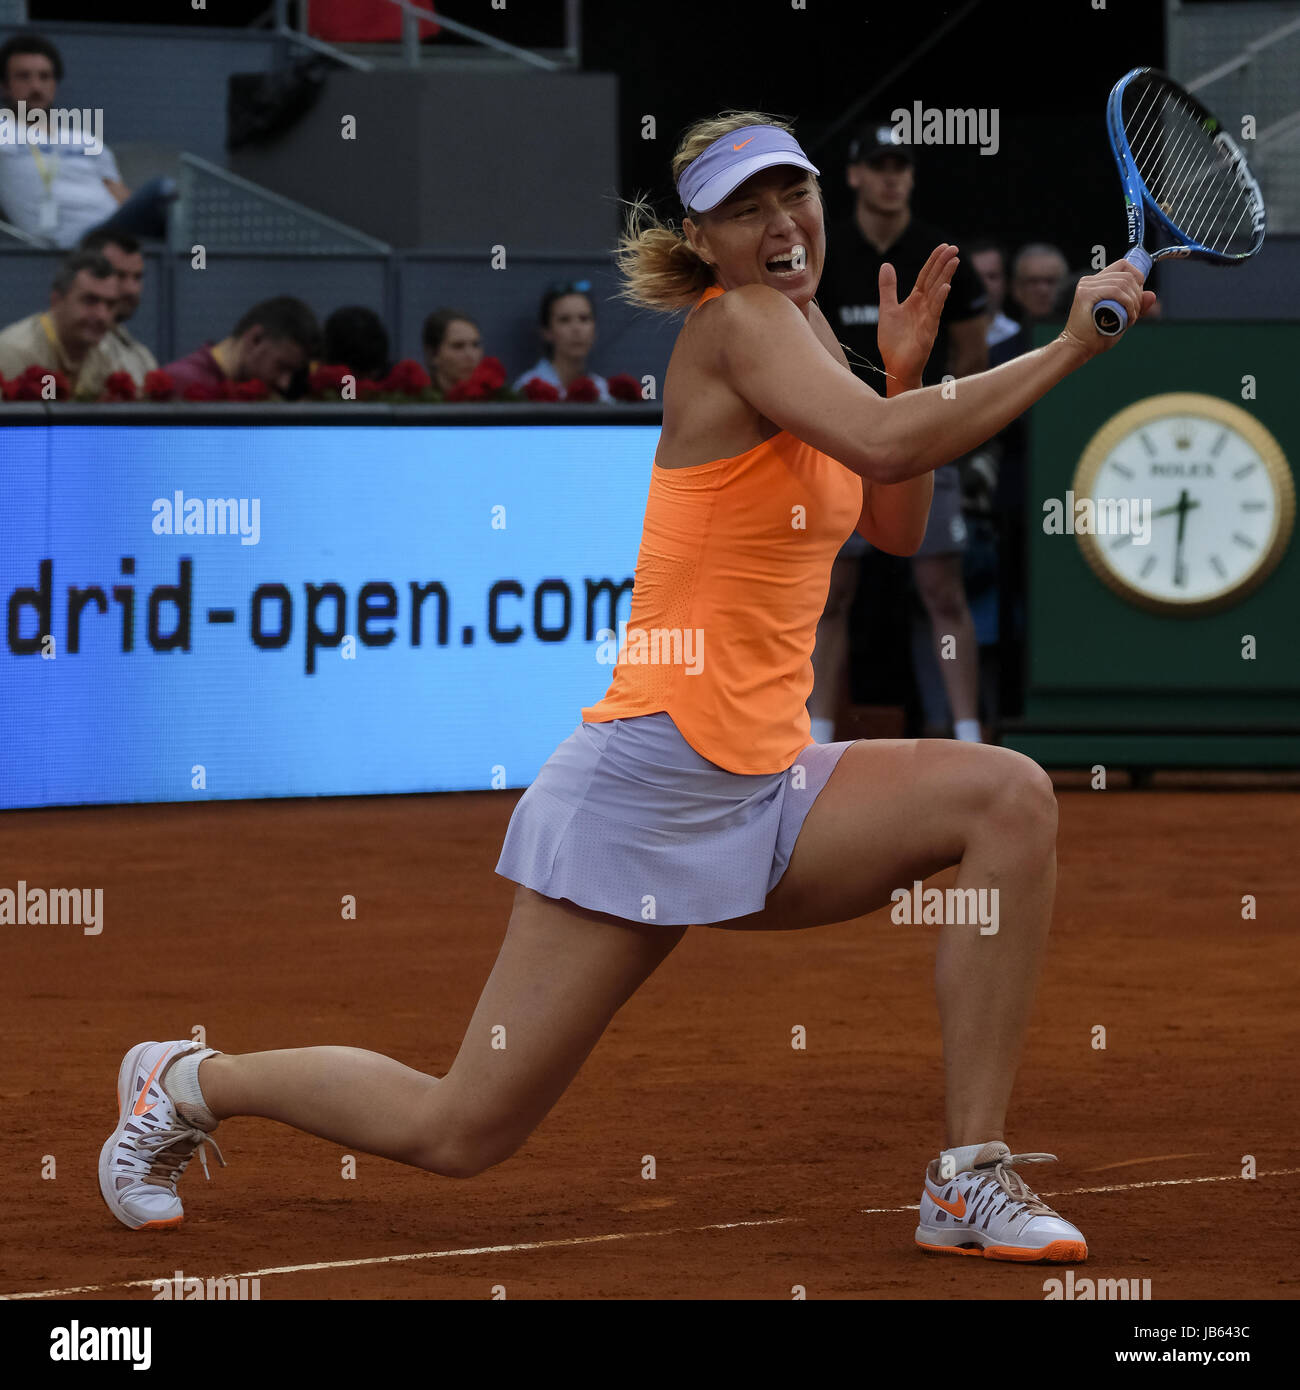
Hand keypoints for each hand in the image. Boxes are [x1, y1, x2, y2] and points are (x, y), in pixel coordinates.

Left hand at [877, 243, 959, 383]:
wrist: (895, 366)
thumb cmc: (893, 341)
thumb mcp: (887, 309)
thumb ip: (888, 288)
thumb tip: (886, 265)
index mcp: (915, 301)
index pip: (926, 276)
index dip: (934, 261)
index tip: (943, 246)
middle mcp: (924, 307)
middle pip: (935, 280)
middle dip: (944, 264)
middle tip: (954, 247)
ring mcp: (928, 318)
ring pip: (938, 293)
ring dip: (946, 277)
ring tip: (954, 260)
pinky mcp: (928, 332)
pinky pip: (935, 313)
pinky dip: (939, 299)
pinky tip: (945, 287)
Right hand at [1062, 259, 1157, 356]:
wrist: (1078, 349)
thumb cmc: (1097, 336)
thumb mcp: (1122, 318)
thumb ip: (1136, 306)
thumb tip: (1152, 295)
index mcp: (1096, 282)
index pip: (1123, 266)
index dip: (1137, 277)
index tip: (1138, 298)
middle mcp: (1090, 281)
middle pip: (1127, 274)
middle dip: (1138, 294)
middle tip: (1135, 314)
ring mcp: (1087, 286)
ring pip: (1123, 282)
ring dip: (1134, 302)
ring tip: (1132, 319)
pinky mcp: (1085, 294)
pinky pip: (1116, 291)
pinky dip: (1128, 304)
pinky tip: (1129, 317)